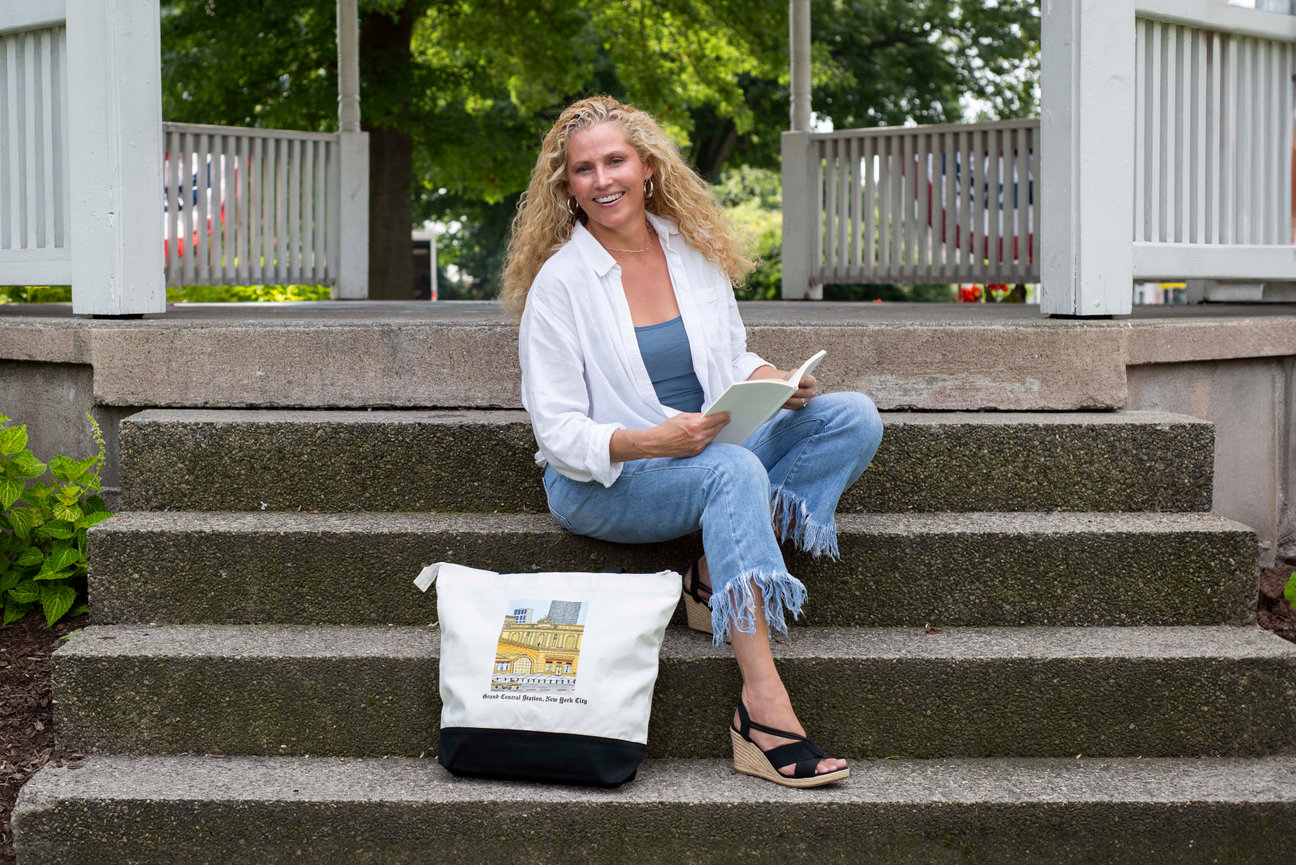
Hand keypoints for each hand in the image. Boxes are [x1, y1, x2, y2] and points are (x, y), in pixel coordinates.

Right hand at [609, 411, 730, 460]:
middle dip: (723, 423)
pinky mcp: (695, 453)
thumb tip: (709, 416)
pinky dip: (709, 437)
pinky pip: (706, 443)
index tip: (728, 413)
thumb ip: (697, 416)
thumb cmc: (667, 428)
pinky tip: (711, 433)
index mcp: (695, 425)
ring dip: (717, 430)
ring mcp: (697, 446)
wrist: (656, 444)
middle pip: (717, 428)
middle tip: (728, 418)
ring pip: (713, 436)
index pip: (716, 419)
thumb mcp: (682, 417)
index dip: (724, 415)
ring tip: (721, 425)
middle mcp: (698, 437)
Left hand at [782, 372, 815, 409]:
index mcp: (811, 382)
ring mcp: (805, 401)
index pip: (811, 382)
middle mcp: (811, 392)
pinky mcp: (797, 406)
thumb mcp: (793, 373)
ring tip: (782, 397)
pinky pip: (792, 407)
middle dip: (796, 392)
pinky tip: (779, 402)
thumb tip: (788, 380)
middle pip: (805, 393)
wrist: (789, 384)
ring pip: (798, 402)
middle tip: (788, 390)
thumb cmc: (792, 377)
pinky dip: (785, 405)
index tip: (798, 381)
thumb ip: (793, 375)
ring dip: (790, 400)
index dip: (805, 381)